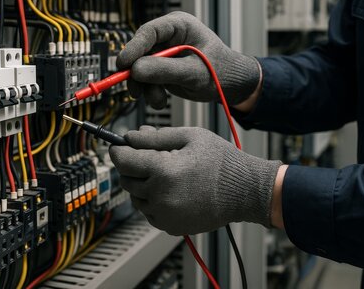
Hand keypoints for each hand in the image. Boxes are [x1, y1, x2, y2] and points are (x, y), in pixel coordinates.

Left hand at [109, 126, 282, 234]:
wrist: (245, 191)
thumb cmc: (222, 161)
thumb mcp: (190, 136)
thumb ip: (156, 136)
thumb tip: (131, 137)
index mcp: (163, 170)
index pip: (123, 160)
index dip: (118, 149)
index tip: (118, 145)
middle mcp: (160, 196)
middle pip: (126, 178)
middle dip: (132, 165)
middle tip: (148, 156)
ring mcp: (165, 214)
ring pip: (135, 197)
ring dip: (142, 184)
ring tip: (165, 173)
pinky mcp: (170, 226)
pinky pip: (148, 212)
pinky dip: (152, 200)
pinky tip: (171, 189)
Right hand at [117, 11, 261, 108]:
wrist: (231, 86)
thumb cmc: (221, 71)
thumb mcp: (195, 72)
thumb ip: (166, 70)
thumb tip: (136, 70)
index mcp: (179, 26)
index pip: (149, 32)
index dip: (134, 47)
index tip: (123, 64)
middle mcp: (168, 37)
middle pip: (139, 51)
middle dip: (137, 73)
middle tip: (135, 90)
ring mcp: (163, 54)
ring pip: (140, 68)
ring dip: (145, 87)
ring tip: (158, 100)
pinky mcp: (161, 69)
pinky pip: (146, 80)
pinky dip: (150, 92)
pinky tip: (160, 100)